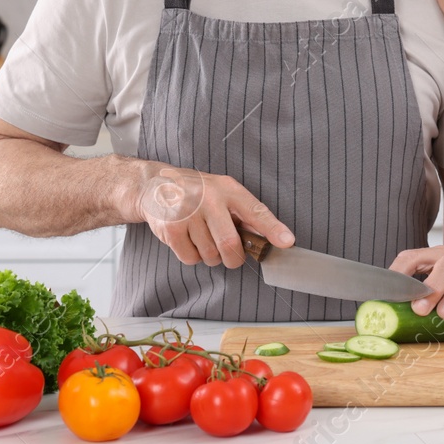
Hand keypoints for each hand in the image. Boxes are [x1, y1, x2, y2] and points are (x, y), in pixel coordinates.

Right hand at [130, 163, 293, 268]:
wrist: (156, 185)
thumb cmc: (196, 192)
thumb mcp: (222, 192)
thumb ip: (244, 214)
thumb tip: (271, 237)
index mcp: (228, 189)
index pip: (255, 211)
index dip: (272, 229)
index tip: (287, 242)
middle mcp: (209, 199)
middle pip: (230, 245)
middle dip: (233, 258)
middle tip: (229, 253)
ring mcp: (189, 213)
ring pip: (210, 255)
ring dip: (209, 256)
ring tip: (201, 236)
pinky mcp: (171, 228)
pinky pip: (190, 258)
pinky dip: (192, 256)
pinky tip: (186, 238)